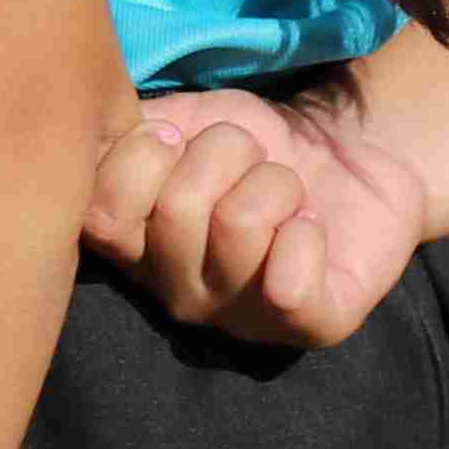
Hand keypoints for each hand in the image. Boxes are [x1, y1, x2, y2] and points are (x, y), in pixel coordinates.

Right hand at [85, 86, 425, 346]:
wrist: (347, 150)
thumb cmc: (254, 141)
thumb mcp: (178, 120)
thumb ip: (124, 131)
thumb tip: (101, 133)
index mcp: (135, 248)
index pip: (102, 217)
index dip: (140, 155)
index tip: (177, 137)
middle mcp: (176, 294)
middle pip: (176, 211)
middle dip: (226, 152)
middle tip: (250, 160)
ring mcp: (240, 318)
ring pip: (239, 227)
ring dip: (275, 182)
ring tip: (288, 191)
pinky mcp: (310, 328)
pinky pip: (290, 283)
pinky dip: (307, 232)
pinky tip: (312, 228)